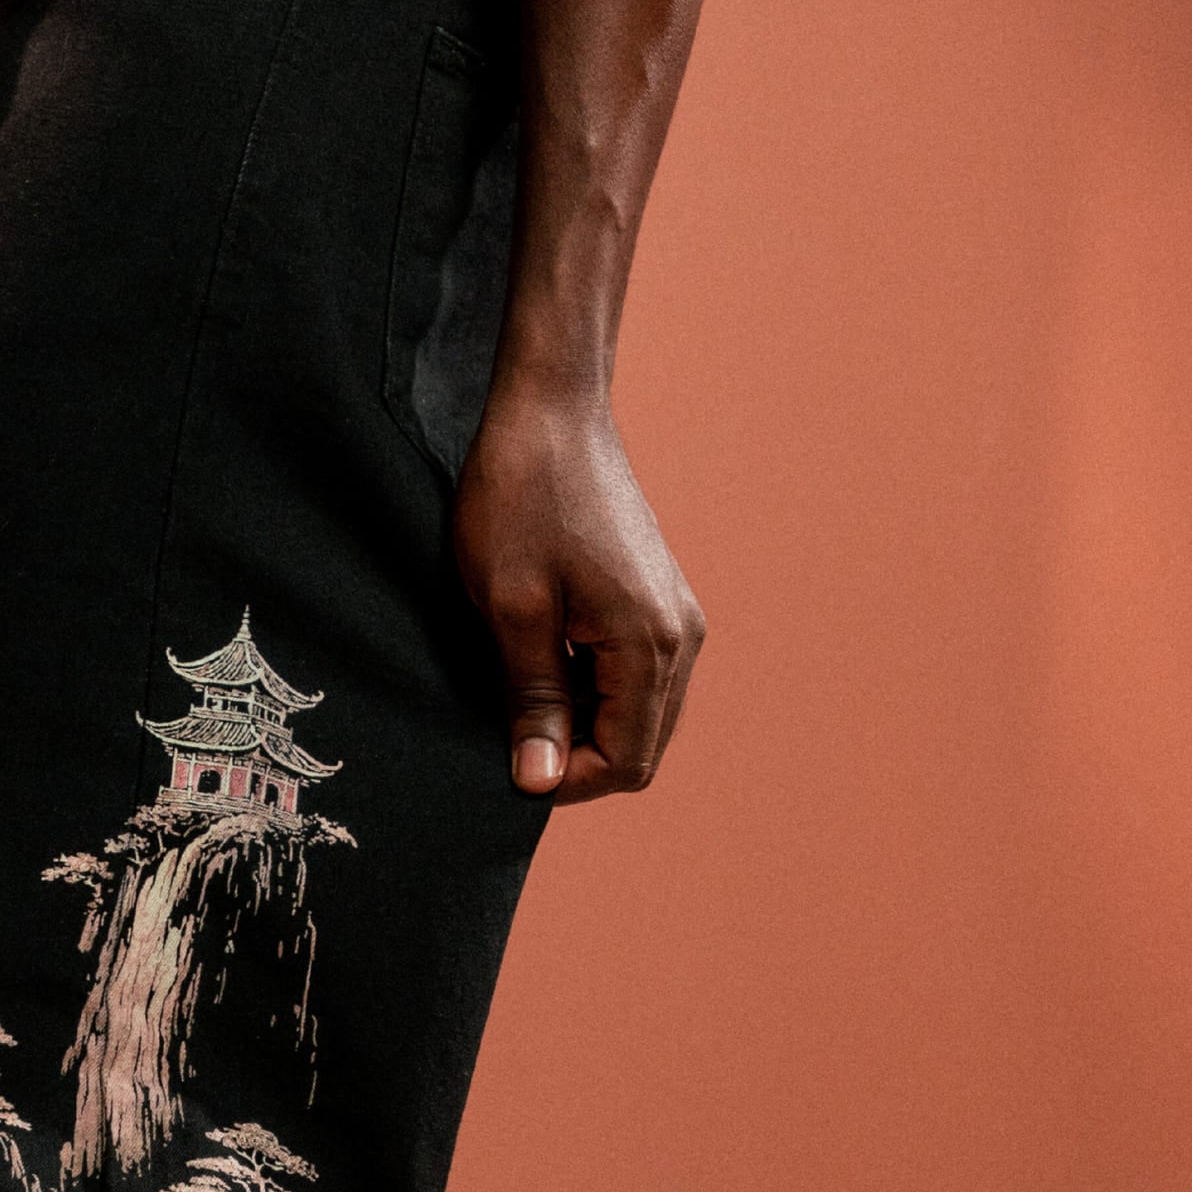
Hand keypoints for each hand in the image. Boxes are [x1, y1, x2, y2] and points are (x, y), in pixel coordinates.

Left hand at [453, 385, 704, 802]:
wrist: (551, 409)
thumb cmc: (522, 498)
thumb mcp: (512, 609)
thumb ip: (534, 701)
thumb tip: (538, 780)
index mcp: (652, 643)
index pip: (627, 762)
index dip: (566, 782)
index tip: (511, 766)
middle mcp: (681, 636)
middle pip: (641, 747)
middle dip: (578, 759)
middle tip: (510, 737)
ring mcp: (675, 616)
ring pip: (638, 716)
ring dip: (583, 725)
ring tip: (522, 698)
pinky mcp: (658, 600)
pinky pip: (634, 678)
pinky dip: (592, 692)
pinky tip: (543, 665)